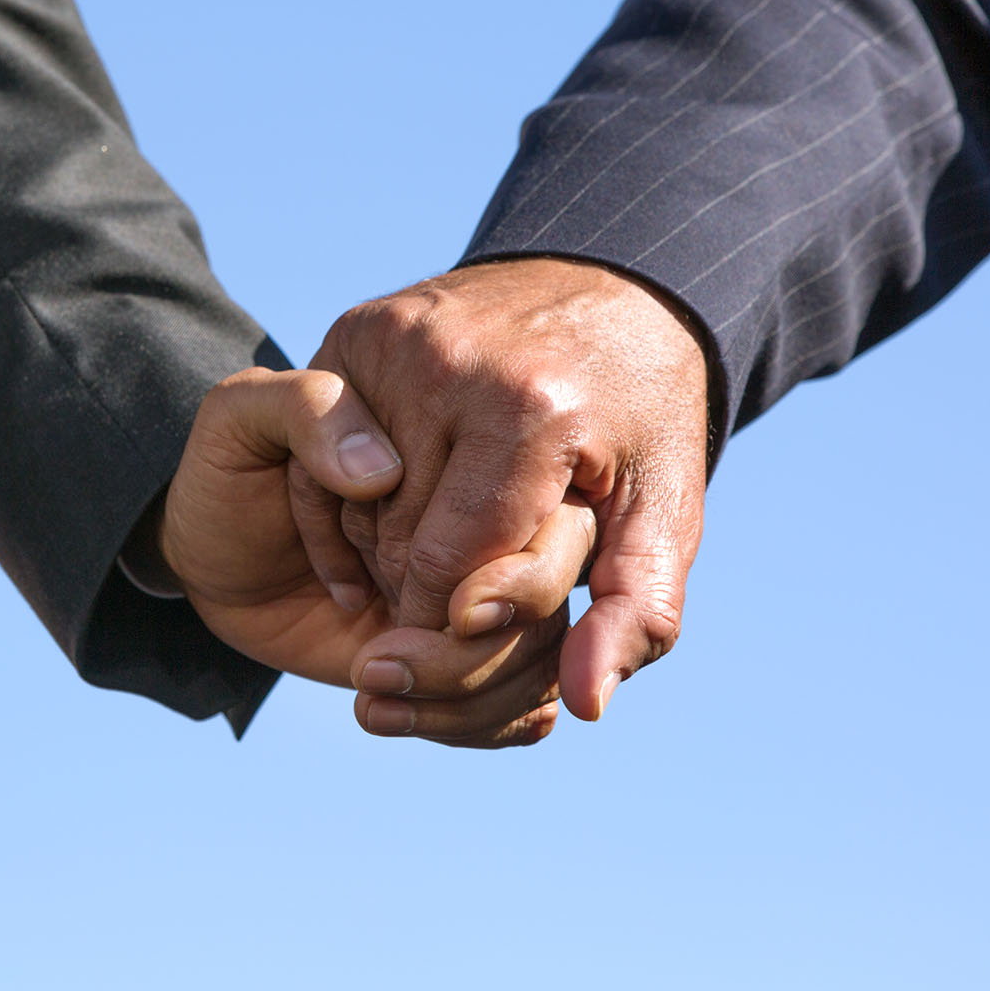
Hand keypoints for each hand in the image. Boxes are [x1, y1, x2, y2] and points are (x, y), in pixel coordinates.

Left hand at [162, 367, 591, 746]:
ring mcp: (489, 594)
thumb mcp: (242, 418)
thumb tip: (379, 472)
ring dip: (461, 695)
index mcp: (473, 444)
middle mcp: (497, 521)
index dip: (507, 574)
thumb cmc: (235, 470)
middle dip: (481, 650)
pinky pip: (523, 707)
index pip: (544, 509)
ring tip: (364, 683)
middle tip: (379, 659)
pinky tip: (379, 712)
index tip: (443, 609)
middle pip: (551, 598)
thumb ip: (304, 409)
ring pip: (540, 662)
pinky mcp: (471, 654)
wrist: (214, 548)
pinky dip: (465, 725)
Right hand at [296, 256, 709, 721]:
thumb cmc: (639, 417)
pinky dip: (351, 496)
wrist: (611, 284)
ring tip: (450, 538)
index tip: (485, 630)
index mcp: (529, 413)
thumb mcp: (661, 513)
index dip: (462, 625)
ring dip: (391, 547)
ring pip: (359, 502)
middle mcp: (452, 364)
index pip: (453, 572)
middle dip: (429, 590)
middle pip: (399, 542)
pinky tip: (396, 505)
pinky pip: (327, 447)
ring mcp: (397, 339)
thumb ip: (633, 613)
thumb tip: (583, 706)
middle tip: (475, 582)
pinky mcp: (362, 326)